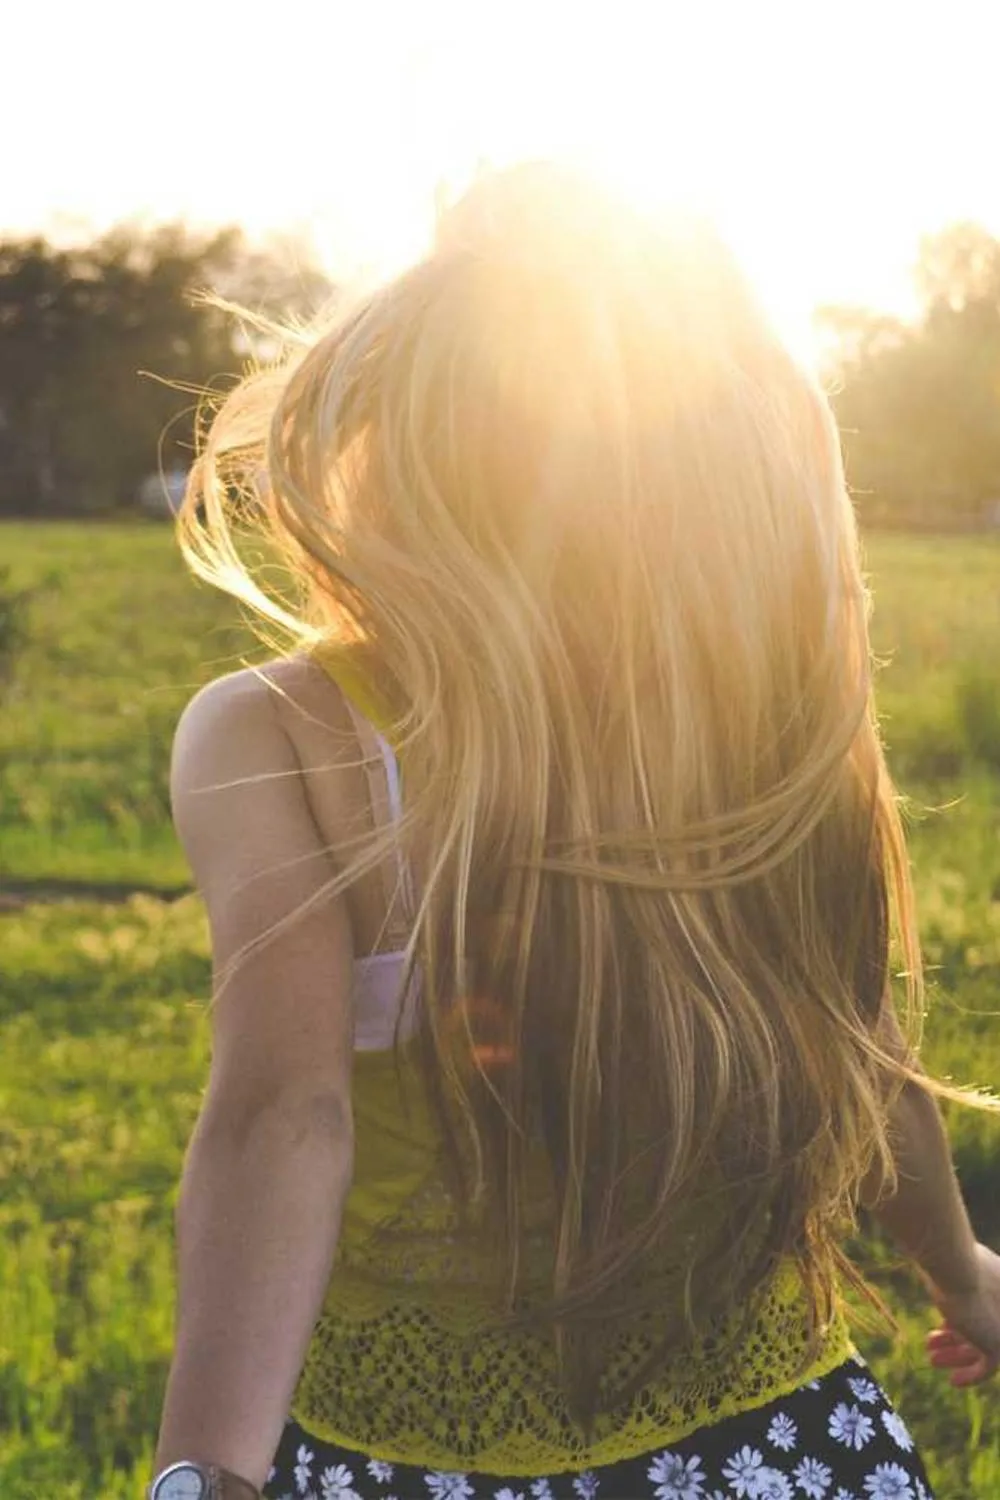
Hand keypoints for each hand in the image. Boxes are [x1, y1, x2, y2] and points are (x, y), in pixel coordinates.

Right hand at [926, 1242, 999, 1386]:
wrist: (953, 1265)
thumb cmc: (945, 1258)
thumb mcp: (950, 1264)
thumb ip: (951, 1271)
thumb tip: (927, 1258)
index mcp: (998, 1282)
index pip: (984, 1311)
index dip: (962, 1321)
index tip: (941, 1326)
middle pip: (982, 1329)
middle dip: (956, 1340)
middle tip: (931, 1343)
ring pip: (983, 1347)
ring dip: (957, 1356)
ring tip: (932, 1360)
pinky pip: (988, 1367)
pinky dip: (971, 1375)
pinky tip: (953, 1380)